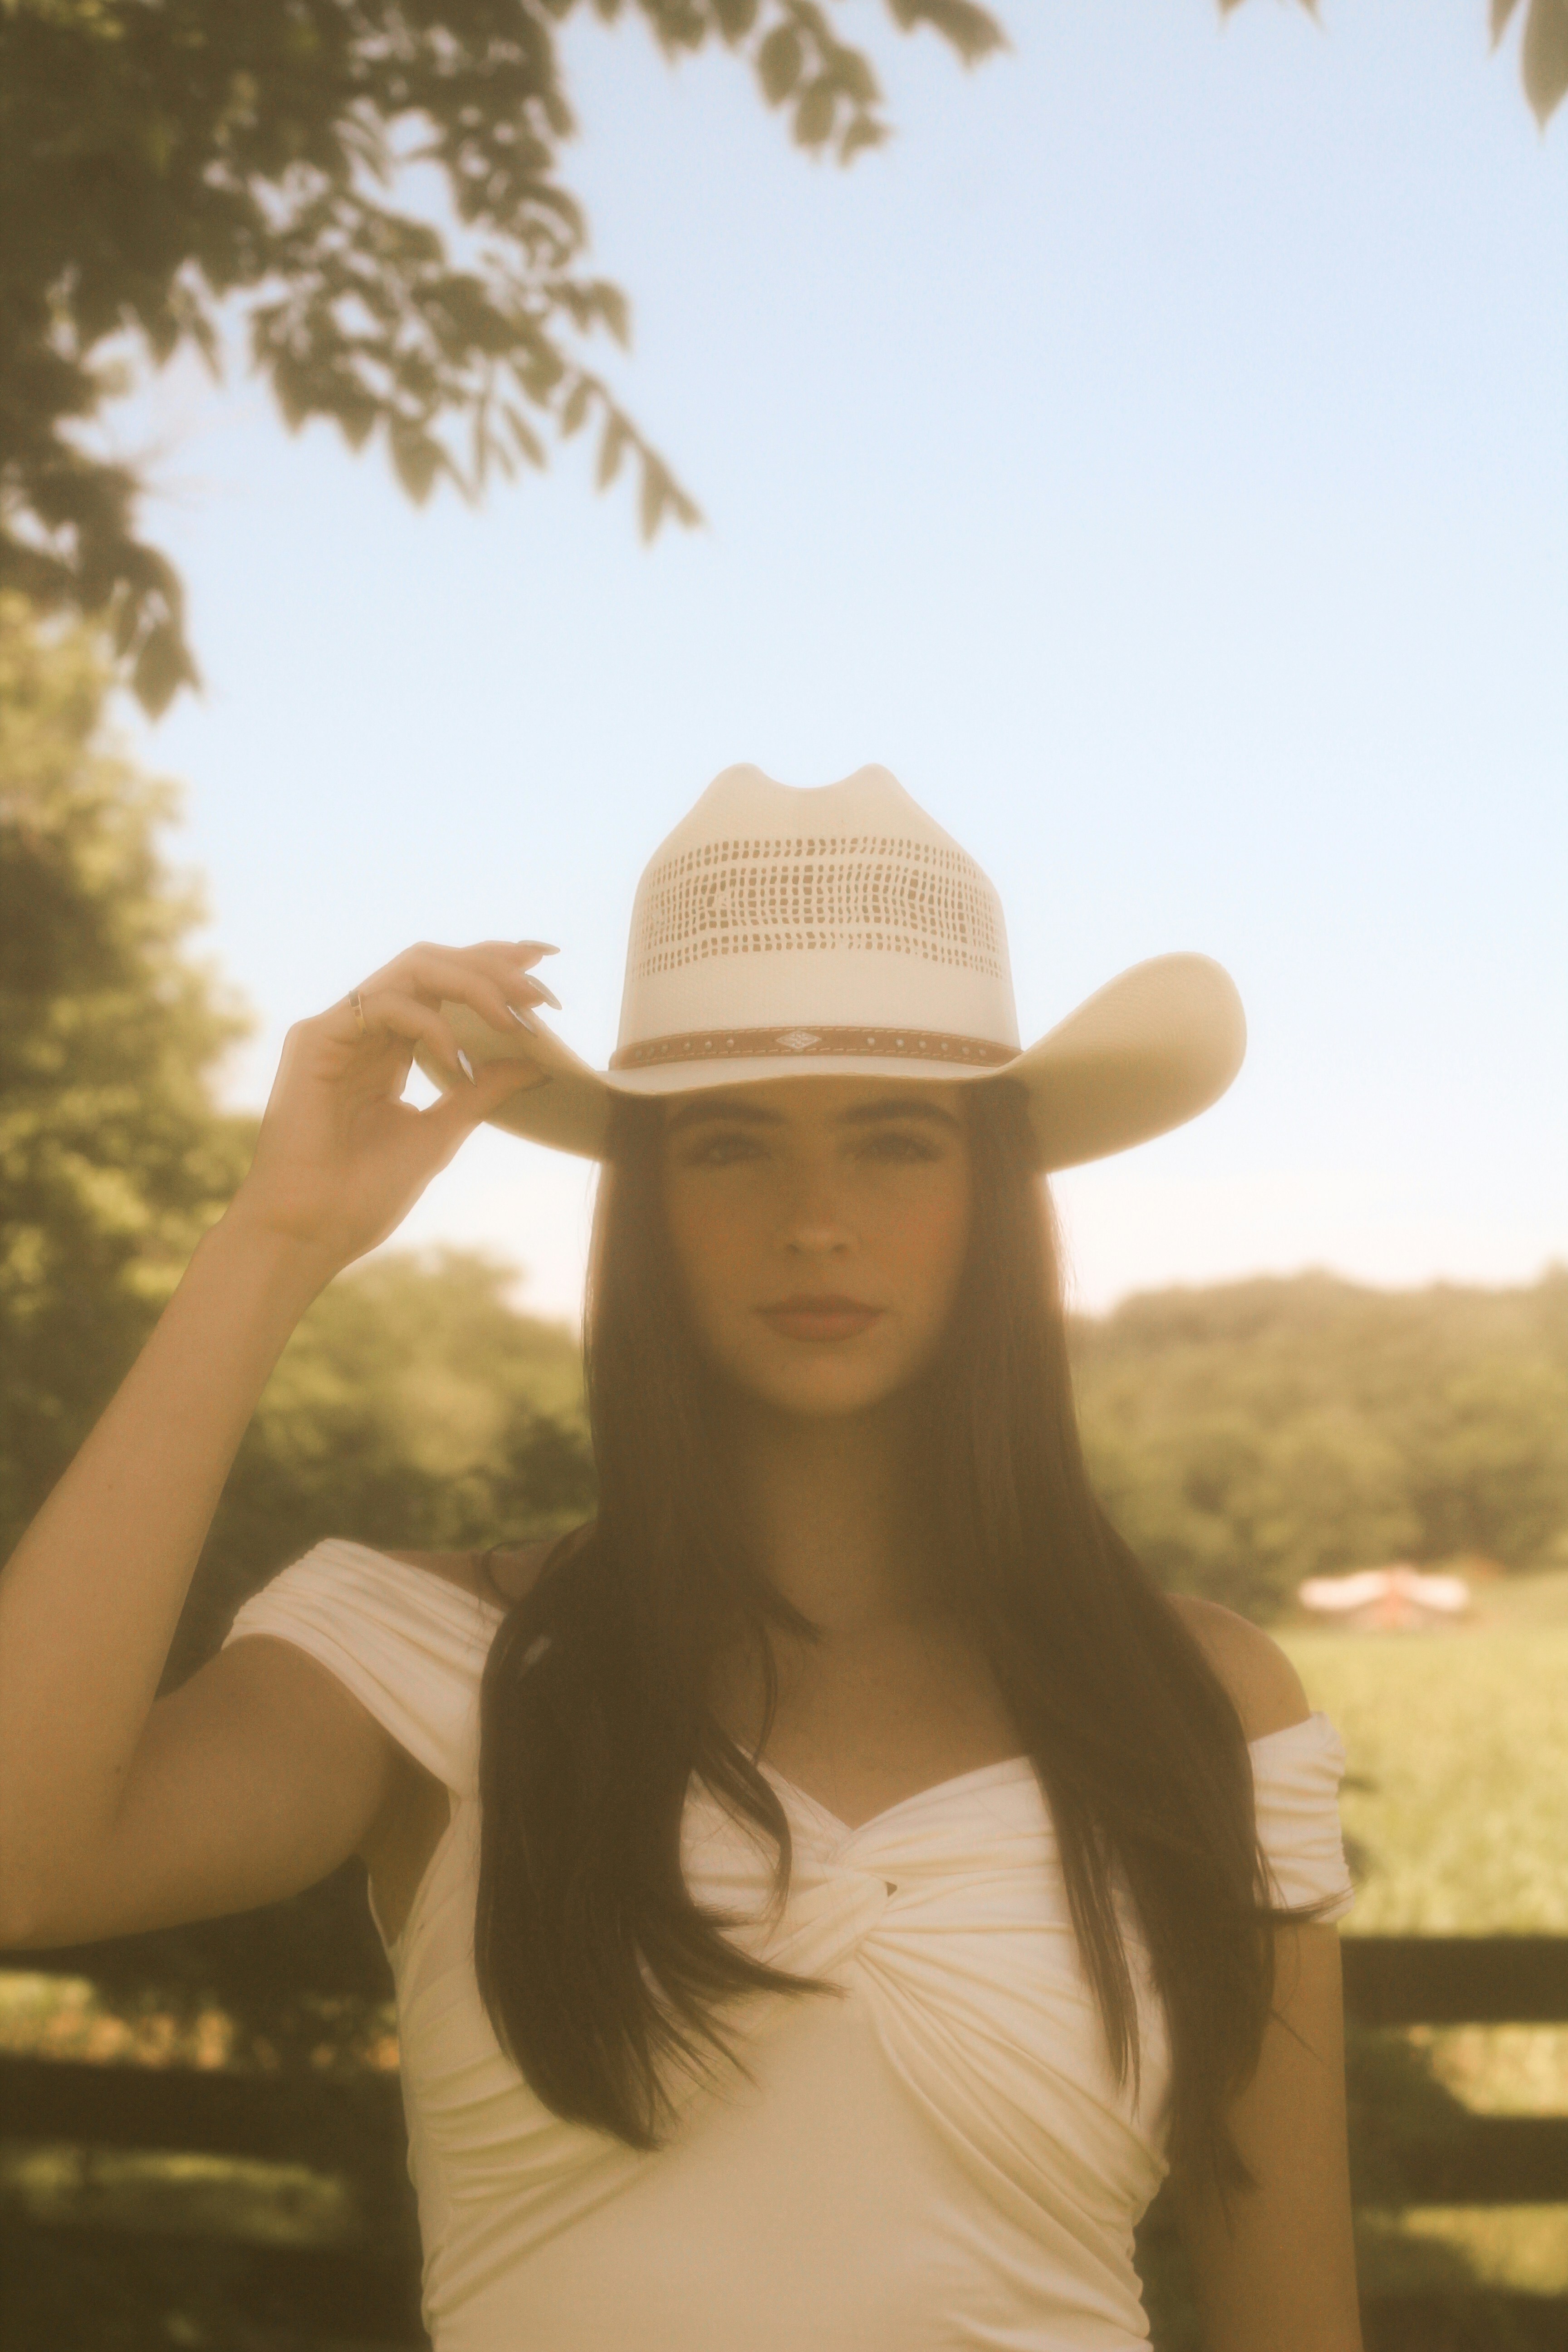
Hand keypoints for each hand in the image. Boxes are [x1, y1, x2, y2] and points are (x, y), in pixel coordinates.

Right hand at [228, 940, 556, 1274]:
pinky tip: (458, 1060)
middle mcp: (363, 1030)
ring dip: (473, 984)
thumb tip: (539, 1064)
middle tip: (540, 994)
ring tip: (514, 1017)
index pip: (443, 985)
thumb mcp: (442, 1132)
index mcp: (390, 1048)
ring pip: (411, 970)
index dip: (493, 965)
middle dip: (492, 966)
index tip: (544, 964)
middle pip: (432, 963)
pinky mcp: (314, 1039)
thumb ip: (483, 1092)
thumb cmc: (364, 1194)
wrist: (310, 1233)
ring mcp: (337, 1031)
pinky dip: (430, 1025)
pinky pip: (382, 1004)